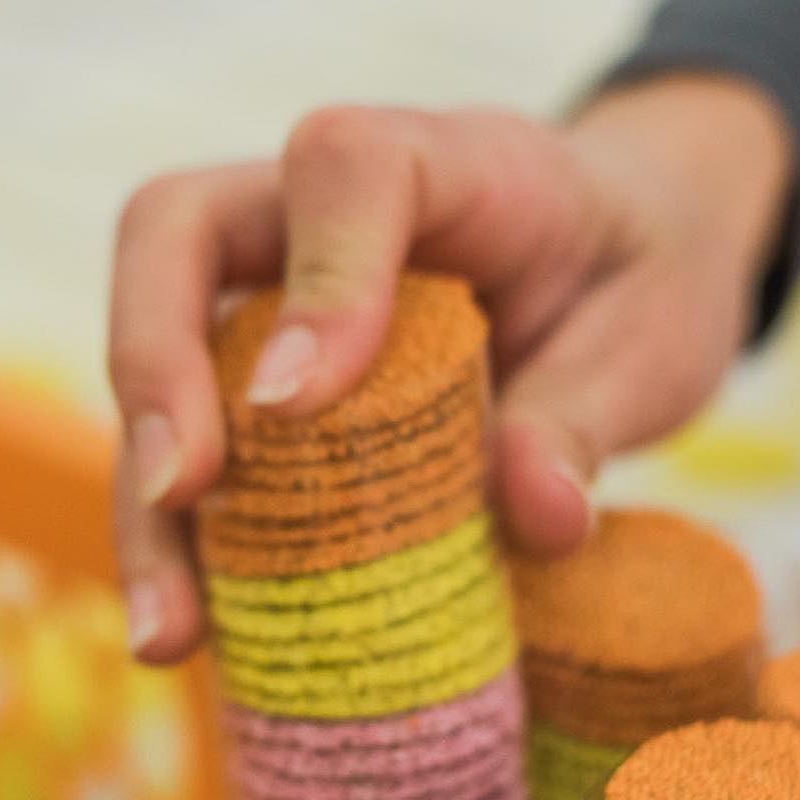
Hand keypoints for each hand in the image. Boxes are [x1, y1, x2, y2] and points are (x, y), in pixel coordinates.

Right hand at [108, 74, 791, 661]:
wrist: (629, 262)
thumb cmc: (639, 281)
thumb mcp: (652, 346)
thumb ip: (591, 418)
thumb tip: (539, 514)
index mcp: (452, 165)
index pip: (349, 166)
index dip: (315, 278)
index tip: (298, 405)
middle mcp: (330, 211)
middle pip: (179, 232)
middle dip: (153, 366)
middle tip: (178, 495)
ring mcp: (280, 290)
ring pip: (160, 349)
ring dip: (146, 499)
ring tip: (168, 634)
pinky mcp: (266, 378)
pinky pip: (198, 441)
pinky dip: (187, 540)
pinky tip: (196, 634)